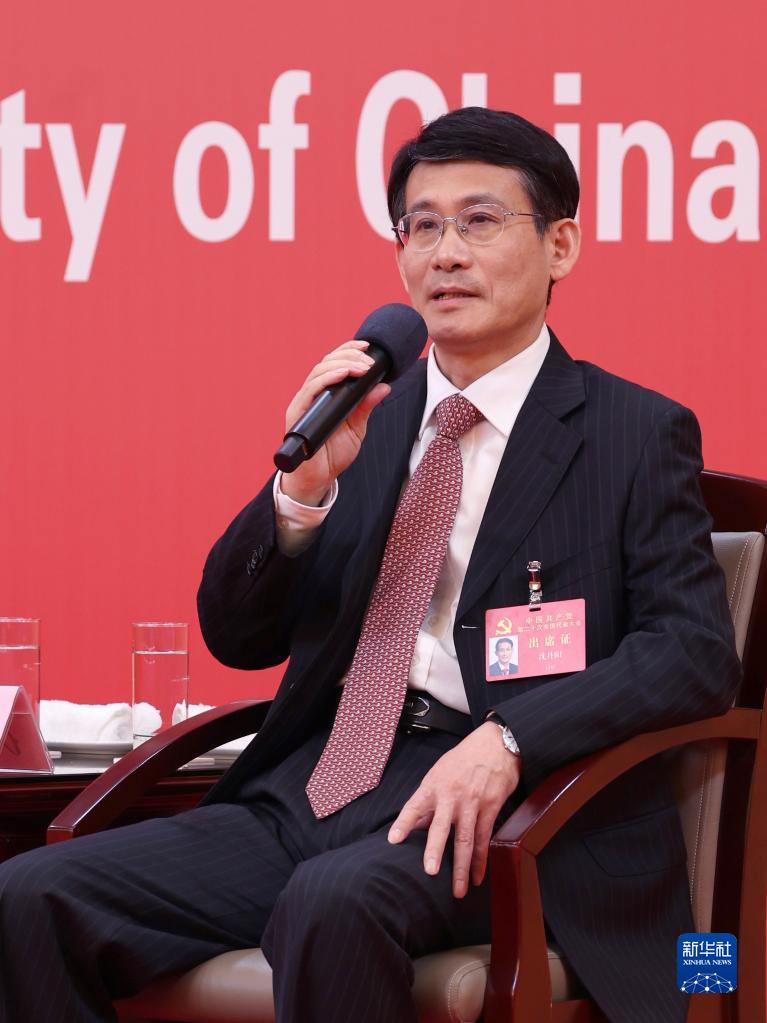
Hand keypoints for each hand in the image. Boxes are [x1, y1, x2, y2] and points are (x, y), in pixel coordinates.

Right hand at [280, 340, 390, 505]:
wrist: (319, 479)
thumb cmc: (334, 454)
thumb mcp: (357, 428)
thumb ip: (366, 407)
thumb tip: (384, 387)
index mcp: (326, 395)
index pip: (334, 363)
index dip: (348, 350)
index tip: (368, 347)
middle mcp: (313, 395)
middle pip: (326, 362)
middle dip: (349, 356)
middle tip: (369, 361)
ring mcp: (303, 403)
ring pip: (318, 371)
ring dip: (341, 364)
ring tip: (361, 367)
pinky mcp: (297, 414)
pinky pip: (310, 390)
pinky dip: (327, 379)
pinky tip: (342, 374)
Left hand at [387, 722, 520, 897]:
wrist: (495, 744)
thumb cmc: (463, 759)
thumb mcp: (439, 772)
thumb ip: (427, 800)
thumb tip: (413, 825)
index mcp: (434, 785)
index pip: (415, 806)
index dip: (403, 823)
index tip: (393, 840)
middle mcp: (452, 795)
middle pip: (442, 826)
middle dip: (435, 850)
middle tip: (430, 871)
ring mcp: (472, 802)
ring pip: (466, 838)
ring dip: (462, 866)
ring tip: (458, 890)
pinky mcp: (491, 807)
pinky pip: (485, 837)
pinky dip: (481, 860)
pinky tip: (477, 877)